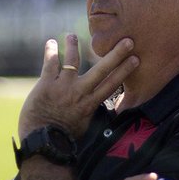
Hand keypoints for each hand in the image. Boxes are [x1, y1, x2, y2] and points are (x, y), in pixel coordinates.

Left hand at [17, 33, 138, 137]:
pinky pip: (50, 64)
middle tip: (127, 40)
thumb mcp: (84, 125)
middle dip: (116, 54)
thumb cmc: (63, 138)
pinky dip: (51, 52)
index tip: (136, 59)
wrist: (42, 143)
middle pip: (101, 70)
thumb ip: (90, 111)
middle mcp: (80, 93)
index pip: (111, 84)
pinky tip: (51, 42)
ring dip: (74, 46)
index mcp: (90, 104)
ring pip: (72, 61)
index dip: (124, 71)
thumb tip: (99, 107)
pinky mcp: (46, 85)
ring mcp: (63, 87)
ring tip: (72, 35)